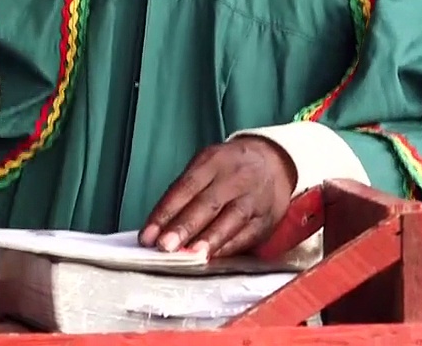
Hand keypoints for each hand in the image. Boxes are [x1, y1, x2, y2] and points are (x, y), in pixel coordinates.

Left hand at [139, 137, 296, 257]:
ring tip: (190, 256)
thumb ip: (184, 193)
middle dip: (184, 227)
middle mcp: (235, 178)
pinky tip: (211, 258)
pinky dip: (228, 248)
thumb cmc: (228, 169)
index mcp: (214, 161)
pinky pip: (246, 236)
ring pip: (230, 221)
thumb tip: (158, 227)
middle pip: (207, 204)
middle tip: (164, 247)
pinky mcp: (266, 220)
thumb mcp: (206, 165)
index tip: (148, 234)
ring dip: (208, 241)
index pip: (185, 187)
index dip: (165, 212)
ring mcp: (254, 199)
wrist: (273, 163)